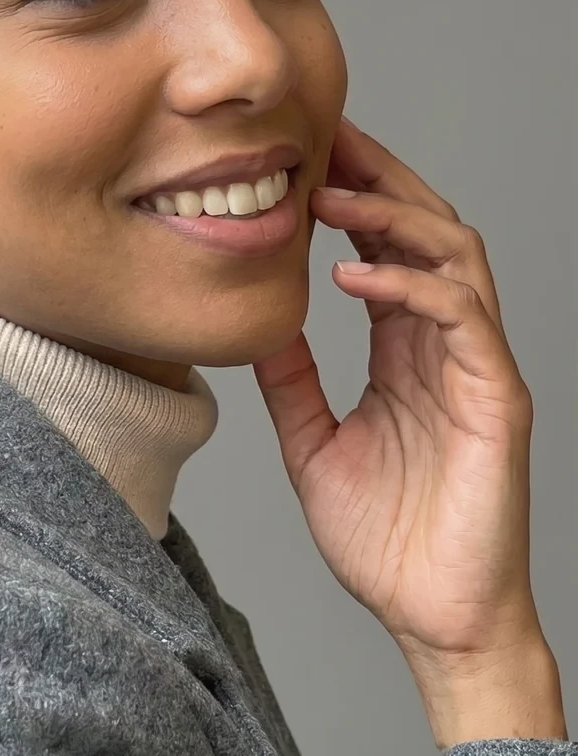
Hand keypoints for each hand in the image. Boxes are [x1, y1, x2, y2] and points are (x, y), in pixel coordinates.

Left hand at [251, 116, 544, 693]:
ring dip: (395, 216)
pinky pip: (463, 318)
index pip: (389, 249)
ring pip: (456, 256)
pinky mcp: (497, 399)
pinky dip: (411, 286)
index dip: (354, 197)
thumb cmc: (388, 544)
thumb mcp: (315, 446)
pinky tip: (354, 275)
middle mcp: (449, 348)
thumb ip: (292, 382)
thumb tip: (257, 324)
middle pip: (430, 230)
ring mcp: (478, 368)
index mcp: (409, 353)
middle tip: (325, 136)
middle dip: (380, 178)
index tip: (301, 156)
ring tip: (330, 196)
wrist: (435, 619)